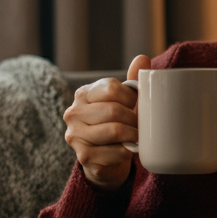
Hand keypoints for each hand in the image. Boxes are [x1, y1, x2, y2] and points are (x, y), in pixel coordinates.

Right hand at [64, 54, 149, 189]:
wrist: (106, 159)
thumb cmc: (117, 124)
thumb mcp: (124, 102)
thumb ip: (132, 82)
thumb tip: (143, 58)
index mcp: (83, 94)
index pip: (112, 88)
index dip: (131, 97)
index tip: (134, 105)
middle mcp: (73, 113)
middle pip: (113, 110)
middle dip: (133, 119)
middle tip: (140, 125)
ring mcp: (75, 136)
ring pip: (114, 130)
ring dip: (132, 135)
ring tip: (137, 136)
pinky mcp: (83, 157)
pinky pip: (114, 151)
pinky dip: (128, 151)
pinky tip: (128, 149)